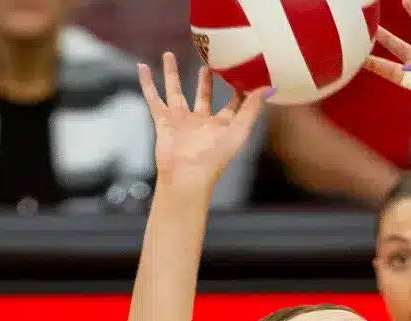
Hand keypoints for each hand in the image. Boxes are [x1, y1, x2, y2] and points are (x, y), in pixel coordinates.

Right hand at [137, 53, 267, 191]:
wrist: (185, 177)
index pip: (233, 104)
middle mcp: (201, 122)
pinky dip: (147, 83)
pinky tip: (142, 67)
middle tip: (209, 63)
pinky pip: (153, 98)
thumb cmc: (214, 159)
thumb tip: (268, 88)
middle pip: (203, 95)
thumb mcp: (238, 132)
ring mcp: (180, 121)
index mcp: (221, 126)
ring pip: (175, 91)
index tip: (242, 71)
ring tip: (168, 55)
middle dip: (206, 80)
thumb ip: (251, 110)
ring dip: (171, 74)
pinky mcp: (163, 121)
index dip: (239, 90)